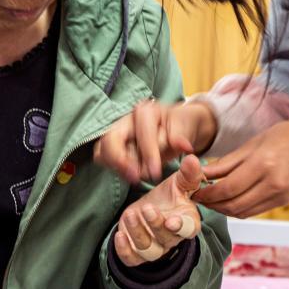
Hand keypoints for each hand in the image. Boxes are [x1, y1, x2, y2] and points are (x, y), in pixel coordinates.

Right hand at [95, 99, 215, 182]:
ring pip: (102, 150)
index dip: (148, 154)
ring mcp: (118, 132)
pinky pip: (104, 158)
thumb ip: (180, 139)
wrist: (178, 127)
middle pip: (110, 139)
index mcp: (145, 112)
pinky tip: (130, 174)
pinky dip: (114, 167)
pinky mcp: (114, 146)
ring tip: (133, 176)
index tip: (155, 172)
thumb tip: (183, 145)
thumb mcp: (185, 130)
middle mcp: (127, 120)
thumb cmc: (181, 126)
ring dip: (115, 165)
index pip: (141, 134)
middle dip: (119, 160)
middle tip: (134, 176)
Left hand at [114, 156, 204, 267]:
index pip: (188, 229)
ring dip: (138, 233)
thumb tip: (192, 159)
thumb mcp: (178, 183)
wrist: (149, 209)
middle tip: (146, 207)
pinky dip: (124, 251)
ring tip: (131, 214)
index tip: (171, 221)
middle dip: (155, 224)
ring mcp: (154, 247)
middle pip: (166, 238)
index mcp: (187, 222)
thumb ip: (187, 174)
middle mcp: (171, 238)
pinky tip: (119, 235)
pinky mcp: (136, 252)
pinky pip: (131, 259)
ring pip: (148, 249)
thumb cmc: (168, 197)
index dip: (180, 227)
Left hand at [192, 119, 288, 217]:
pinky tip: (228, 202)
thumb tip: (202, 174)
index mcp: (262, 165)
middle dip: (212, 204)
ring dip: (223, 209)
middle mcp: (272, 184)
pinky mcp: (283, 203)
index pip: (227, 188)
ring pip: (243, 212)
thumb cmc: (281, 138)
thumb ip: (225, 163)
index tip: (194, 191)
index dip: (207, 193)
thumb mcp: (251, 145)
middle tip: (198, 198)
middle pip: (233, 205)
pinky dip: (237, 210)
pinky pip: (254, 211)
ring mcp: (279, 196)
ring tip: (210, 200)